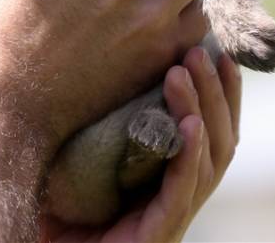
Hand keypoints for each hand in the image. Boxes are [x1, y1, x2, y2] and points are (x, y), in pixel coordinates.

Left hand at [40, 49, 242, 242]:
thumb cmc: (55, 208)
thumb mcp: (79, 155)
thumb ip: (96, 122)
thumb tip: (87, 59)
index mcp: (167, 179)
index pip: (208, 132)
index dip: (219, 94)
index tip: (216, 51)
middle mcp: (178, 197)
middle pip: (218, 140)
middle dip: (215, 92)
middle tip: (200, 50)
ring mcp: (172, 218)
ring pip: (207, 160)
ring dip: (200, 110)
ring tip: (185, 72)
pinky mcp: (159, 234)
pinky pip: (182, 191)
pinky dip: (190, 156)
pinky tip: (190, 124)